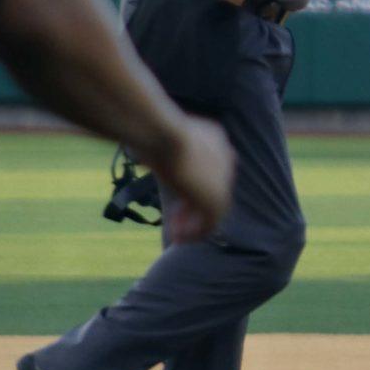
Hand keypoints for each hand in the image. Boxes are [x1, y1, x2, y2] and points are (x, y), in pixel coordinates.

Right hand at [150, 117, 234, 244]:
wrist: (165, 135)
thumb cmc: (153, 131)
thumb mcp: (158, 137)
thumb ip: (161, 149)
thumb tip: (144, 156)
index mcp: (214, 139)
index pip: (211, 168)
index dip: (193, 184)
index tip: (176, 195)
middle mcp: (224, 159)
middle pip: (213, 189)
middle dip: (193, 206)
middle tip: (176, 220)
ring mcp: (223, 181)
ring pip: (213, 209)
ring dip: (194, 223)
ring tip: (177, 234)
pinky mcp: (216, 198)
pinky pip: (210, 223)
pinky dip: (195, 233)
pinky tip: (178, 238)